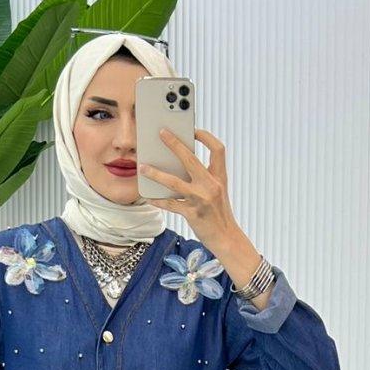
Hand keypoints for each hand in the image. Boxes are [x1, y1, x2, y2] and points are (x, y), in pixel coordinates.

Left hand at [138, 128, 238, 244]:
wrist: (227, 238)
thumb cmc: (219, 214)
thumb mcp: (217, 192)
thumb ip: (204, 178)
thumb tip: (179, 165)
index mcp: (220, 177)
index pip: (218, 149)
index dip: (206, 137)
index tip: (193, 130)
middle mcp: (212, 185)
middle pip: (190, 158)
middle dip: (174, 144)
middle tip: (161, 132)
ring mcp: (201, 199)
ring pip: (174, 182)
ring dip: (156, 174)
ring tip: (143, 167)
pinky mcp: (192, 214)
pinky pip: (170, 204)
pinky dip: (158, 200)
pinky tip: (148, 196)